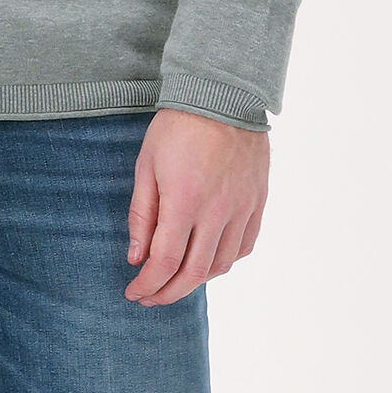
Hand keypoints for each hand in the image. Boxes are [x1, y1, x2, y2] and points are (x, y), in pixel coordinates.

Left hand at [125, 109, 267, 303]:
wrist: (223, 95)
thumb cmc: (177, 127)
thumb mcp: (146, 167)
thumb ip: (141, 216)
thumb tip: (137, 258)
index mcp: (184, 200)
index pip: (164, 262)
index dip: (147, 285)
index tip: (134, 292)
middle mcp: (217, 210)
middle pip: (194, 273)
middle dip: (168, 293)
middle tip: (151, 297)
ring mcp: (242, 207)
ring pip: (222, 265)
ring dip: (196, 280)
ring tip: (175, 279)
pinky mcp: (257, 201)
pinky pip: (244, 246)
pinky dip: (224, 261)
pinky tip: (207, 260)